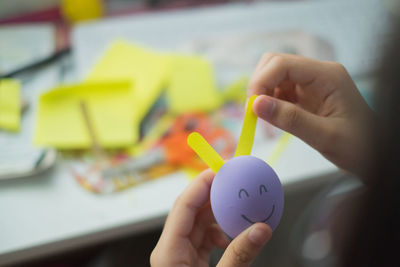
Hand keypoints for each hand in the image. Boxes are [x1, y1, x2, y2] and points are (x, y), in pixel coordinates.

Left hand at [151, 170, 271, 266]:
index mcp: (168, 252)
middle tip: (234, 181)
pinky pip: (203, 238)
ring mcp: (179, 256)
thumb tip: (262, 229)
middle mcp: (170, 250)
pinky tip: (231, 238)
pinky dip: (219, 233)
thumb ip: (239, 255)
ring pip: (198, 224)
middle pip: (190, 211)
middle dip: (213, 195)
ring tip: (240, 209)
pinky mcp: (189, 262)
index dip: (201, 183)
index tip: (221, 169)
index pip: (183, 206)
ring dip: (219, 215)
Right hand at [248, 53, 374, 174]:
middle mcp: (317, 74)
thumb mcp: (325, 136)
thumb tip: (255, 105)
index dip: (261, 81)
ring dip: (263, 94)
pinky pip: (279, 91)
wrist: (374, 155)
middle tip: (255, 111)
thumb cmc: (359, 147)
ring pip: (274, 76)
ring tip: (264, 117)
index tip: (252, 107)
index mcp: (327, 76)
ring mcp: (311, 83)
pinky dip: (270, 103)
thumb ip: (290, 120)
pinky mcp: (306, 95)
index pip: (282, 63)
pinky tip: (273, 117)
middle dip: (259, 84)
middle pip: (275, 63)